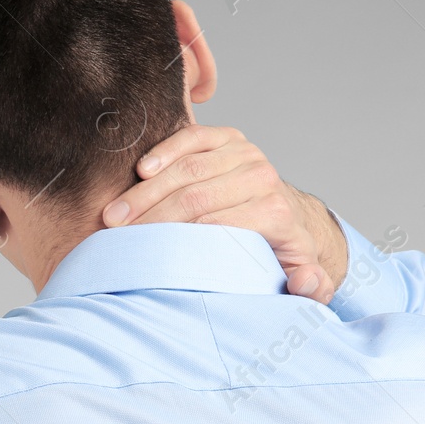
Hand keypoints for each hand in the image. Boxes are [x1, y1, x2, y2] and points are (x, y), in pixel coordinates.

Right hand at [100, 125, 347, 303]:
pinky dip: (163, 151)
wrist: (287, 213)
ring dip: (145, 192)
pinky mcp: (227, 136)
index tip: (142, 255)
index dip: (175, 239)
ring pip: (187, 168)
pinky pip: (191, 137)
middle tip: (114, 234)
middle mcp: (263, 176)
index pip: (214, 225)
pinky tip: (140, 170)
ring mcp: (245, 152)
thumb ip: (310, 287)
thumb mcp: (300, 276)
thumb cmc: (278, 251)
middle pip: (195, 196)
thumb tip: (306, 282)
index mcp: (276, 212)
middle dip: (150, 217)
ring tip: (114, 214)